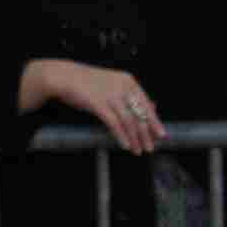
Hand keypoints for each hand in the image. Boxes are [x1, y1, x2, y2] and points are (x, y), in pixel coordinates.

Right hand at [29, 58, 162, 154]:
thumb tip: (147, 106)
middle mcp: (122, 87)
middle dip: (147, 132)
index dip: (154, 120)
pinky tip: (125, 145)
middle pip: (139, 113)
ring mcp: (111, 95)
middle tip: (151, 146)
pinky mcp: (99, 104)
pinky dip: (121, 135)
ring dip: (135, 138)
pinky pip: (114, 123)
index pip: (146, 103)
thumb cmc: (87, 83)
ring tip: (138, 150)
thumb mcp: (112, 84)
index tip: (160, 133)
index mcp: (128, 81)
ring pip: (128, 120)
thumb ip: (128, 95)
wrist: (66, 77)